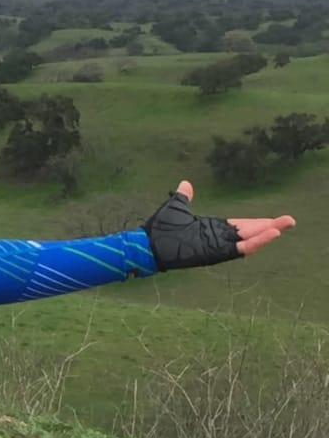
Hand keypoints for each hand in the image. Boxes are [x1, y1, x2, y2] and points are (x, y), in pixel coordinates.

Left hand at [144, 180, 295, 270]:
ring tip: (284, 226)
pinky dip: (254, 243)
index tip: (274, 219)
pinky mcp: (214, 253)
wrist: (147, 242)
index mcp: (212, 228)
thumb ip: (184, 197)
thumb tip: (185, 184)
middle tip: (290, 222)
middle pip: (249, 233)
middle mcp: (218, 238)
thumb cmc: (160, 228)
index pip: (240, 225)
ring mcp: (217, 246)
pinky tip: (270, 235)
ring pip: (247, 241)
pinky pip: (238, 250)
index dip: (257, 223)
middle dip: (269, 227)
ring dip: (266, 234)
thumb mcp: (176, 208)